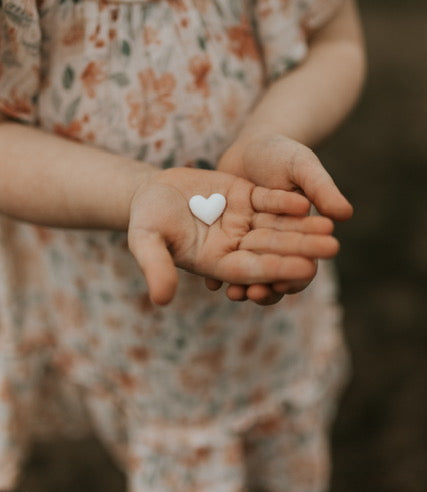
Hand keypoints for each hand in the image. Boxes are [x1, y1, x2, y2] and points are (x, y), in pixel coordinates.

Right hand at [127, 167, 338, 304]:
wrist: (150, 192)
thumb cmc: (145, 221)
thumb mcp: (146, 241)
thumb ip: (156, 266)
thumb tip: (162, 299)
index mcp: (216, 262)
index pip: (252, 268)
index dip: (277, 268)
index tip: (305, 270)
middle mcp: (235, 244)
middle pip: (273, 247)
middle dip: (302, 247)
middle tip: (333, 248)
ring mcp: (242, 220)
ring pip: (277, 224)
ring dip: (303, 226)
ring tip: (330, 226)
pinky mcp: (244, 197)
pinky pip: (267, 200)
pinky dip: (284, 201)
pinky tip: (304, 200)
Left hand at [214, 132, 351, 303]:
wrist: (250, 145)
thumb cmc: (283, 153)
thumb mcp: (302, 166)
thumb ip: (321, 189)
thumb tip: (345, 214)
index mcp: (298, 232)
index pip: (302, 261)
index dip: (295, 275)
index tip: (284, 283)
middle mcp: (274, 241)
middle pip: (273, 273)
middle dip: (265, 288)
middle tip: (254, 294)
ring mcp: (249, 239)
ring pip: (248, 270)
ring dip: (241, 285)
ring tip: (230, 293)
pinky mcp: (227, 234)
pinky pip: (223, 256)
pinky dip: (217, 269)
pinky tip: (210, 280)